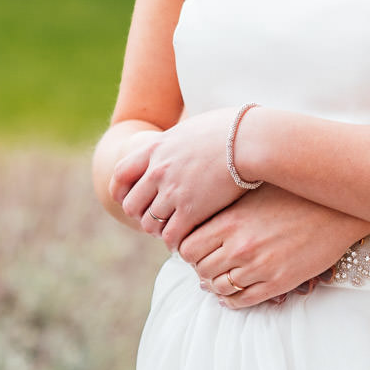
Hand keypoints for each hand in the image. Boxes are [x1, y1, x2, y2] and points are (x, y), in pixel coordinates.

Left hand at [112, 107, 247, 247]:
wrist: (249, 139)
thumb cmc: (231, 128)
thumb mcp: (192, 128)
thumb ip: (179, 141)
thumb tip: (184, 140)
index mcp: (156, 148)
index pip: (120, 174)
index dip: (120, 191)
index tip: (128, 198)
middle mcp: (158, 170)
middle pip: (131, 204)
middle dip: (141, 215)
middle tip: (156, 220)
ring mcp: (173, 191)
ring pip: (149, 224)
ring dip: (159, 230)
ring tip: (172, 232)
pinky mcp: (191, 209)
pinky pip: (171, 235)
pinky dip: (174, 241)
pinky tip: (185, 240)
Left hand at [176, 186, 369, 308]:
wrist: (335, 209)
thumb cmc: (294, 195)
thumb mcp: (254, 195)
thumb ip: (227, 211)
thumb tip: (201, 222)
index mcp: (230, 221)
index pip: (188, 248)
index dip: (188, 251)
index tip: (195, 249)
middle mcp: (240, 247)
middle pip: (201, 270)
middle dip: (201, 269)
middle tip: (207, 265)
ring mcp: (259, 267)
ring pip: (220, 288)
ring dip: (216, 286)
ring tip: (220, 279)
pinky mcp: (278, 283)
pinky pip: (244, 301)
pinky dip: (232, 301)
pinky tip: (233, 295)